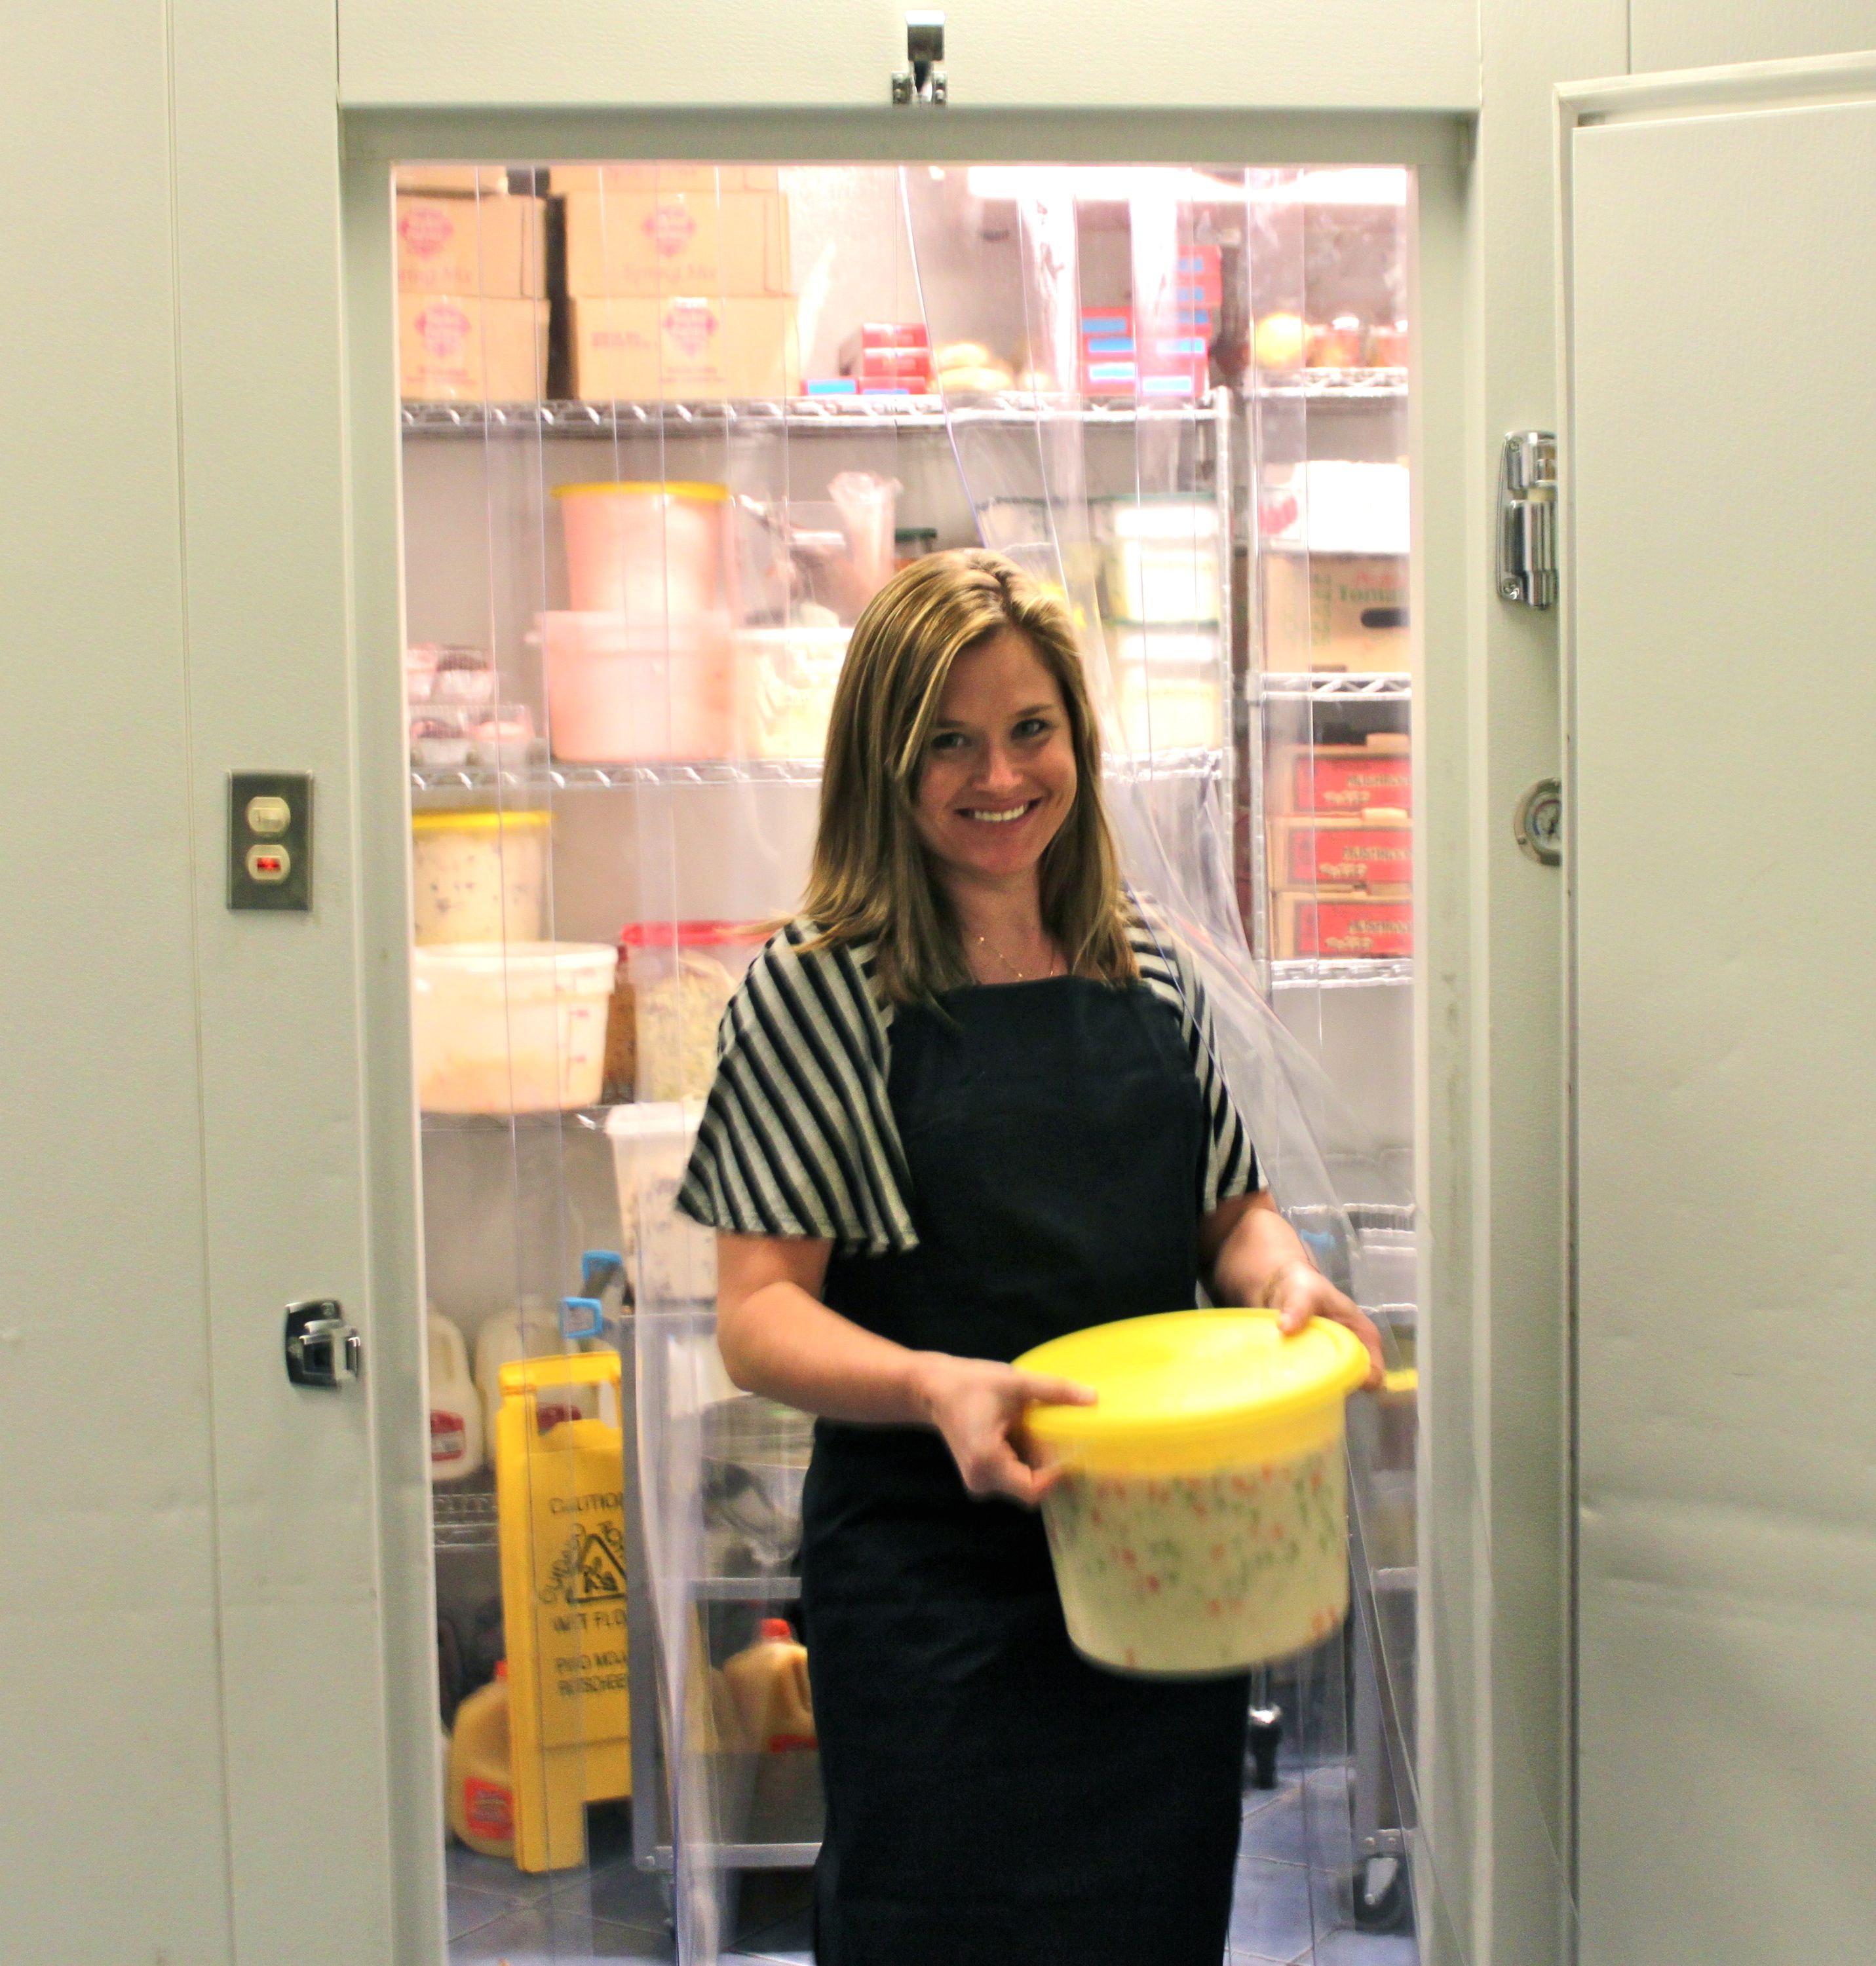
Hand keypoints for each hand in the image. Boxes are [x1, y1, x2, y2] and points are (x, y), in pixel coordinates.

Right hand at [911, 1353, 1095, 1506]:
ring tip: (1038, 1429)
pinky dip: (1024, 1459)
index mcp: (988, 1461)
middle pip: (1031, 1487)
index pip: (1035, 1489)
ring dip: (1036, 1461)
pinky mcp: (980, 1476)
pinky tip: (1023, 1433)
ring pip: (1023, 1483)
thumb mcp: (1015, 1382)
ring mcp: (979, 1482)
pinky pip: (1013, 1477)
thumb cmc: (970, 1383)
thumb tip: (1093, 1397)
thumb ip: (1054, 1390)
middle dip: (1049, 1465)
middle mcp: (981, 1481)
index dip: (1058, 1473)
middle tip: (1062, 1436)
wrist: (932, 1389)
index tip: (1074, 1448)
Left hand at [1262, 1262, 1387, 1388]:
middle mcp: (1355, 1353)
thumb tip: (1285, 1328)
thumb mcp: (1304, 1292)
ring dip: (1317, 1390)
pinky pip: (1315, 1384)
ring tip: (1294, 1387)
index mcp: (1364, 1336)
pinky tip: (1287, 1385)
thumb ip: (1298, 1308)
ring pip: (1334, 1388)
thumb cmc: (1304, 1286)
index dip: (1358, 1383)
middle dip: (1333, 1389)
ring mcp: (1336, 1362)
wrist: (1281, 1285)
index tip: (1331, 1384)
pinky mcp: (1316, 1367)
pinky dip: (1304, 1386)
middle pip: (1354, 1385)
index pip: (1374, 1372)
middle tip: (1307, 1388)